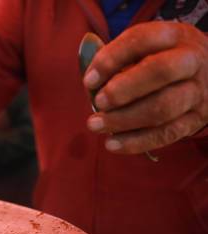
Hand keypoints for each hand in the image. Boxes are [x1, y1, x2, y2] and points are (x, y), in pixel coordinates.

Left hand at [84, 22, 207, 153]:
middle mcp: (191, 61)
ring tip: (96, 125)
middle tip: (99, 102)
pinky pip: (166, 133)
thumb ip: (119, 60)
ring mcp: (197, 92)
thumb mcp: (148, 48)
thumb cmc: (163, 60)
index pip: (142, 40)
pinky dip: (136, 141)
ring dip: (124, 120)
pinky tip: (112, 144)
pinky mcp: (196, 119)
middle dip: (123, 89)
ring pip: (163, 107)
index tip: (89, 79)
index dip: (112, 59)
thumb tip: (91, 82)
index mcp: (174, 36)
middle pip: (160, 71)